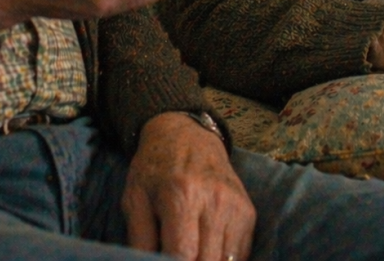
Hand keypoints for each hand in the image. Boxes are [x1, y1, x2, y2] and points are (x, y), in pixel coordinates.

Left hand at [123, 111, 255, 260]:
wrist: (186, 136)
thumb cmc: (155, 169)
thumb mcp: (135, 199)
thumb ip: (140, 241)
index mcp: (181, 196)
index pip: (183, 254)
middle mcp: (214, 201)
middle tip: (177, 255)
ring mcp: (235, 207)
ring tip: (191, 251)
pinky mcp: (248, 212)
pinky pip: (240, 254)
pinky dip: (223, 260)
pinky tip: (206, 249)